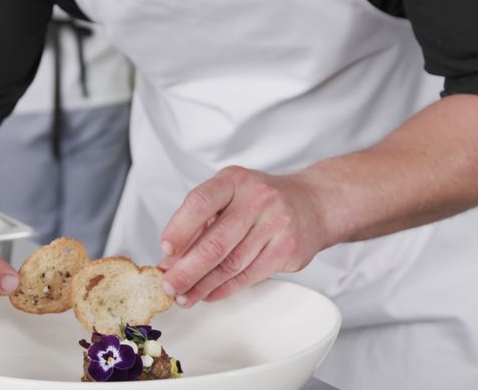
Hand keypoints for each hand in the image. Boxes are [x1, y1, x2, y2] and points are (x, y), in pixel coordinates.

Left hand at [157, 166, 329, 307]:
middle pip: (215, 242)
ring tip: (184, 296)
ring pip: (231, 265)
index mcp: (235, 181)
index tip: (165, 248)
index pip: (201, 202)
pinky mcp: (287, 249)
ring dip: (202, 285)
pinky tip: (209, 293)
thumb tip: (172, 259)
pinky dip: (224, 289)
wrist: (313, 203)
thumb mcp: (230, 196)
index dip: (179, 228)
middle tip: (169, 285)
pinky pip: (249, 276)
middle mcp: (257, 199)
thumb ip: (201, 223)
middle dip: (187, 270)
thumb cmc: (262, 200)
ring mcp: (276, 224)